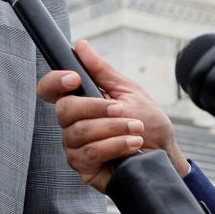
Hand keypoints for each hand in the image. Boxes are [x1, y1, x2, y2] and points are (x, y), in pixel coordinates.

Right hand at [36, 39, 187, 190]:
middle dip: (96, 107)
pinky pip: (90, 153)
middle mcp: (72, 124)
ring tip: (136, 128)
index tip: (74, 79)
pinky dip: (114, 145)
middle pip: (64, 110)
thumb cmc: (147, 122)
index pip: (50, 90)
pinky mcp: (85, 168)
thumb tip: (80, 46)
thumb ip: (102, 71)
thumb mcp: (128, 91)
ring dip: (113, 128)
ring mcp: (75, 147)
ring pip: (80, 132)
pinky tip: (132, 144)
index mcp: (79, 102)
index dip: (54, 82)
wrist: (164, 154)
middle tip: (122, 109)